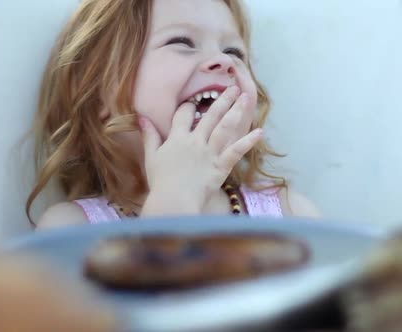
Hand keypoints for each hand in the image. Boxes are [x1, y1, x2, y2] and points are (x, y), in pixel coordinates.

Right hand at [139, 86, 261, 216]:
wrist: (173, 200)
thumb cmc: (161, 182)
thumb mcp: (151, 157)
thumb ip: (150, 136)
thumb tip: (142, 118)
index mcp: (177, 138)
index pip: (184, 114)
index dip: (189, 105)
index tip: (194, 101)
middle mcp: (195, 141)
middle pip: (210, 115)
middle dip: (222, 100)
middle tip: (232, 87)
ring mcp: (210, 152)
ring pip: (225, 127)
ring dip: (236, 111)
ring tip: (245, 98)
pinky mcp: (221, 166)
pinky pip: (237, 151)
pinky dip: (248, 141)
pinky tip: (260, 132)